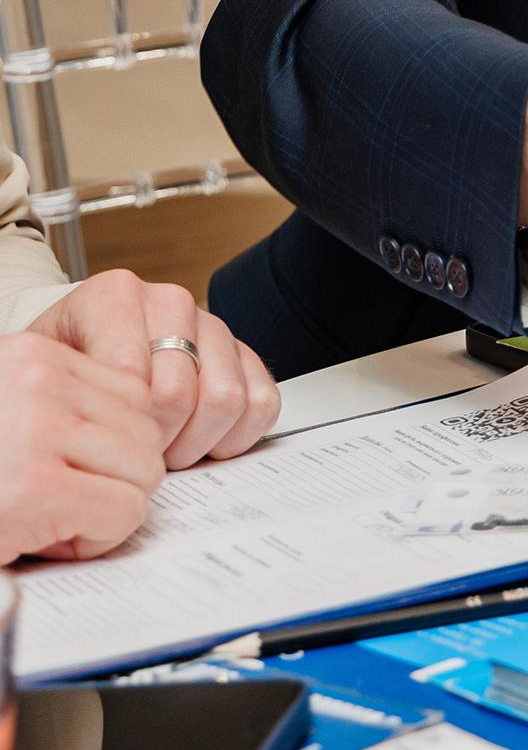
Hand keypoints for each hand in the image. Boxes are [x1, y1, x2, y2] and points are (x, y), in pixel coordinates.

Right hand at [0, 331, 163, 561]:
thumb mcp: (15, 415)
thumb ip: (67, 410)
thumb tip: (148, 441)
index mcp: (31, 355)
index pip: (133, 391)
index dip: (112, 443)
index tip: (71, 468)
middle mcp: (37, 380)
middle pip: (145, 430)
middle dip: (116, 477)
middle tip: (64, 502)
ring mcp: (37, 429)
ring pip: (143, 471)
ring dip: (108, 507)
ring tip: (53, 518)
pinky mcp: (35, 486)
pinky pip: (122, 511)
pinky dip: (96, 537)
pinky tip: (48, 536)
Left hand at [28, 271, 279, 468]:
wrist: (82, 347)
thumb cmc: (63, 366)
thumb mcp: (43, 373)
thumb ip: (64, 393)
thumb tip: (96, 439)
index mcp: (114, 295)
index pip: (132, 379)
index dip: (119, 431)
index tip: (104, 444)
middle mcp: (168, 301)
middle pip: (179, 395)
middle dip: (156, 444)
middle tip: (135, 454)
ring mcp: (211, 324)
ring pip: (226, 399)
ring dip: (196, 443)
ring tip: (166, 447)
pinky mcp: (243, 352)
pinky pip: (262, 401)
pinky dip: (236, 435)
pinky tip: (203, 440)